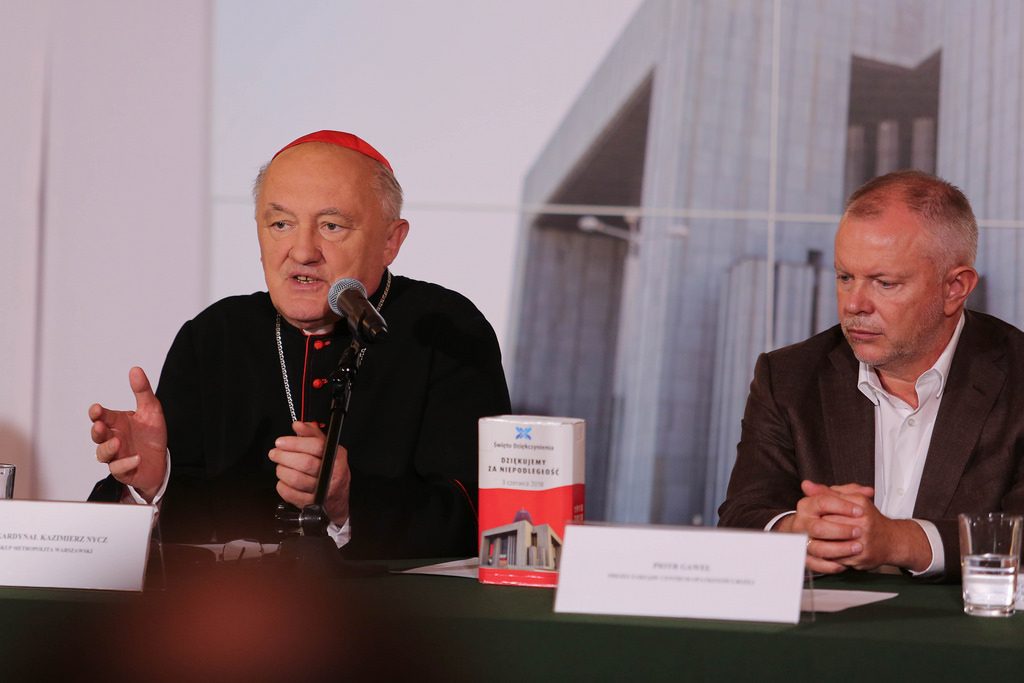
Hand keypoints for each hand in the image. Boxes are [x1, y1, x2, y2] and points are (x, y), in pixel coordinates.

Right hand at [88, 367, 167, 500]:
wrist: (162, 460)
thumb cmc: (151, 435)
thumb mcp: (151, 410)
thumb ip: (142, 391)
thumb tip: (135, 369)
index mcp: (117, 423)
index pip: (101, 416)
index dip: (97, 413)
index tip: (97, 409)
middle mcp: (113, 438)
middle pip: (97, 435)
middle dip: (97, 430)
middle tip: (100, 425)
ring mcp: (117, 455)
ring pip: (103, 454)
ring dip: (108, 448)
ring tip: (117, 442)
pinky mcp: (124, 470)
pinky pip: (119, 469)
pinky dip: (126, 464)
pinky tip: (136, 458)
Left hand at [269, 421, 350, 524]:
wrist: (337, 498)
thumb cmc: (331, 470)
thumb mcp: (327, 448)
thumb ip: (313, 435)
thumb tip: (298, 425)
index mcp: (337, 457)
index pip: (316, 446)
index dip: (296, 442)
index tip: (281, 441)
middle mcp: (332, 474)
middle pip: (305, 463)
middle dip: (284, 456)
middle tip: (275, 453)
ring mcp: (322, 491)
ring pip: (295, 479)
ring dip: (282, 470)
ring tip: (280, 465)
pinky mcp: (310, 503)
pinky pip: (289, 493)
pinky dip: (282, 485)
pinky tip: (284, 480)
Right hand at [776, 480, 872, 573]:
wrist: (818, 533)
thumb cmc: (831, 515)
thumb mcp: (840, 499)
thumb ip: (852, 492)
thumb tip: (867, 491)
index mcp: (807, 505)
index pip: (823, 502)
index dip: (843, 506)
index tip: (860, 511)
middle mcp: (802, 523)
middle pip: (818, 527)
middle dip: (841, 531)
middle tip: (859, 531)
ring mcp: (802, 541)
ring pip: (818, 548)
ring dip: (839, 549)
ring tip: (857, 547)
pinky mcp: (806, 557)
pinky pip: (816, 565)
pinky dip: (831, 565)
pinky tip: (845, 563)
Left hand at [816, 489, 931, 572]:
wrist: (892, 540)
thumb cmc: (870, 518)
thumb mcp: (851, 498)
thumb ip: (828, 492)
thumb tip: (806, 486)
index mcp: (859, 506)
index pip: (827, 505)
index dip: (816, 511)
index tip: (814, 514)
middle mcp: (863, 524)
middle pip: (826, 524)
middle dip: (817, 527)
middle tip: (813, 528)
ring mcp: (863, 542)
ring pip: (829, 544)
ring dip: (820, 543)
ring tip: (818, 539)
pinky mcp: (862, 558)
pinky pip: (837, 559)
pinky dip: (829, 556)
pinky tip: (827, 550)